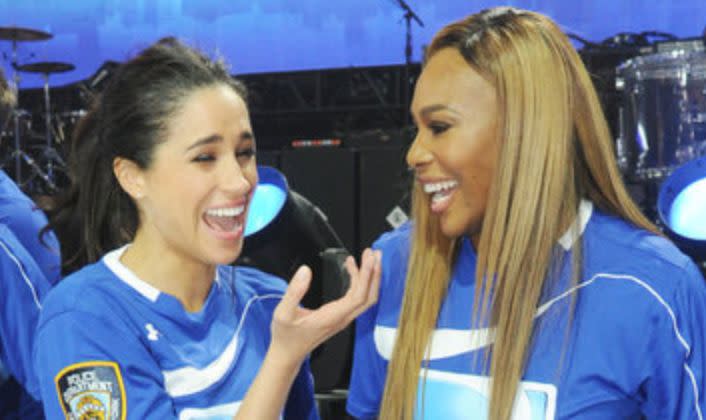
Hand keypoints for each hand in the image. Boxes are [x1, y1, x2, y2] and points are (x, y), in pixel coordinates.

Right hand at [269, 248, 381, 365]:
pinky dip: (360, 282)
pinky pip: (357, 298)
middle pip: (369, 296)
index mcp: (332, 317)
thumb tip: (305, 271)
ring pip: (365, 298)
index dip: (366, 276)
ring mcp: (343, 318)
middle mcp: (342, 318)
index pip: (358, 296)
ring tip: (369, 257)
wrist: (288, 354)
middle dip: (375, 274)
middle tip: (374, 253)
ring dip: (370, 277)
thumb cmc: (286, 336)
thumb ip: (294, 291)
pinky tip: (353, 269)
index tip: (368, 259)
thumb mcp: (283, 313)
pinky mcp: (341, 316)